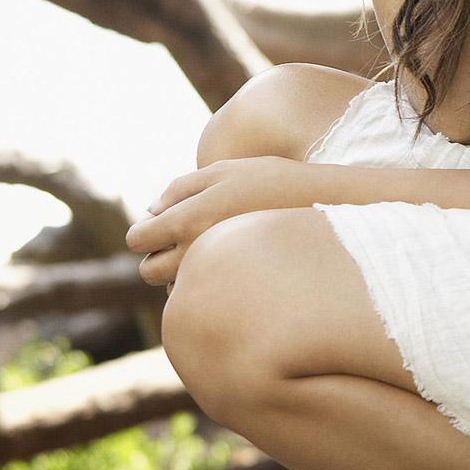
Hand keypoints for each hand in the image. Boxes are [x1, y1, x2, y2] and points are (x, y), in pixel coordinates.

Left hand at [126, 158, 318, 285]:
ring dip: (183, 275)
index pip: (139, 240)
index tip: (157, 229)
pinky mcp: (238, 295)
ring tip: (213, 252)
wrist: (329, 212)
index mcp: (188, 220)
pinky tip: (232, 268)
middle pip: (149, 272)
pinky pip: (208, 299)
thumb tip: (152, 212)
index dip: (144, 233)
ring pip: (176, 290)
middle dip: (158, 257)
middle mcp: (197, 255)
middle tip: (183, 240)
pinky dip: (210, 287)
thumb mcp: (225, 170)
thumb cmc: (276, 183)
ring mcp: (219, 279)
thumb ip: (180, 188)